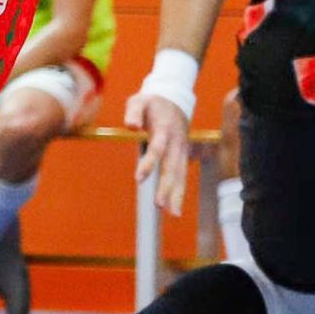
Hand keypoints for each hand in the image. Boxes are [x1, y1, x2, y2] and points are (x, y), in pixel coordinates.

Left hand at [127, 90, 195, 215]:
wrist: (175, 99)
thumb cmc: (152, 102)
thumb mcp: (139, 100)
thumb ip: (134, 111)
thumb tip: (130, 125)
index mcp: (164, 128)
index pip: (157, 148)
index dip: (149, 163)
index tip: (139, 178)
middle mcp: (176, 141)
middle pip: (172, 166)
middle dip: (167, 186)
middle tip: (159, 204)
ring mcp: (182, 149)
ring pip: (181, 173)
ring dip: (177, 194)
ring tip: (173, 214)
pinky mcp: (183, 155)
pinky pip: (182, 175)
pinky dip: (180, 192)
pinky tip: (175, 210)